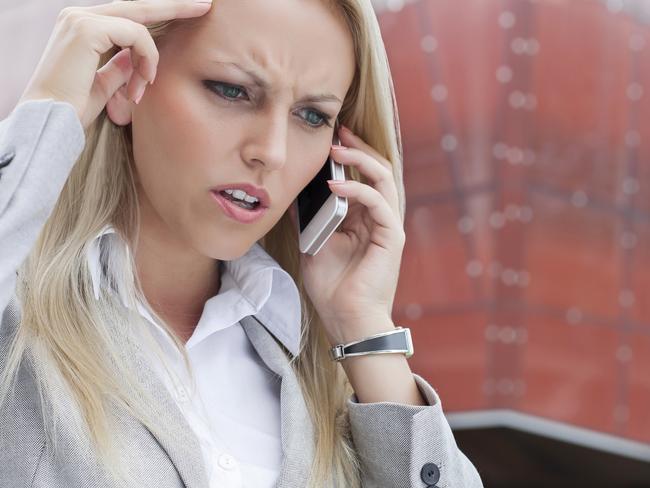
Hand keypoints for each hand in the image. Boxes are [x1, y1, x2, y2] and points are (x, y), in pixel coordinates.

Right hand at [17, 0, 212, 128]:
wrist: (50, 120)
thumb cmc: (74, 109)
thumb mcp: (105, 84)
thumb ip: (122, 66)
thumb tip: (138, 57)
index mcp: (82, 26)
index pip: (129, 14)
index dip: (161, 11)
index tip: (191, 10)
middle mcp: (78, 16)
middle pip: (139, 6)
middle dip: (175, 6)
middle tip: (205, 5)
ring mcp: (81, 19)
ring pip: (140, 27)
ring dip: (151, 60)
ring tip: (143, 89)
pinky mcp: (86, 28)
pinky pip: (136, 36)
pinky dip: (147, 59)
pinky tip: (142, 84)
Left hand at [299, 124, 405, 345]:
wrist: (346, 319)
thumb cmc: (332, 287)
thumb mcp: (313, 244)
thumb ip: (310, 219)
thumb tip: (294, 195)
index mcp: (364, 219)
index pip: (364, 176)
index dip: (350, 155)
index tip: (330, 138)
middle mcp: (380, 217)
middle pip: (378, 169)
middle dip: (358, 147)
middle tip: (338, 131)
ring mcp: (388, 225)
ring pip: (384, 178)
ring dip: (360, 160)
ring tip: (337, 148)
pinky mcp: (392, 236)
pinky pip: (378, 201)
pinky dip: (357, 188)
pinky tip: (334, 184)